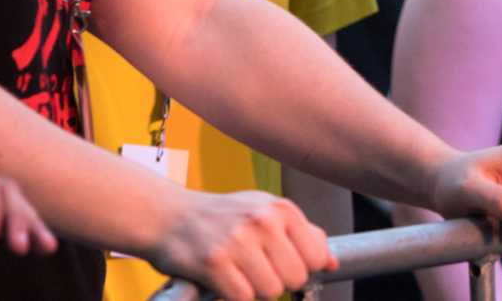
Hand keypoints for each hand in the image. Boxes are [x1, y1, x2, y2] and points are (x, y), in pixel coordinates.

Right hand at [148, 190, 335, 300]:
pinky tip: (225, 281)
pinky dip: (235, 296)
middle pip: (295, 278)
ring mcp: (238, 241)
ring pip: (271, 292)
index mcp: (282, 209)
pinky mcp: (213, 262)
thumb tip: (332, 262)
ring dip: (255, 291)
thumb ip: (303, 234)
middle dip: (279, 282)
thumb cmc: (222, 216)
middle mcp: (263, 221)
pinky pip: (242, 298)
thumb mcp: (266, 212)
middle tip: (257, 271)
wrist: (168, 215)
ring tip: (240, 274)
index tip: (283, 265)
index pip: (317, 257)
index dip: (302, 269)